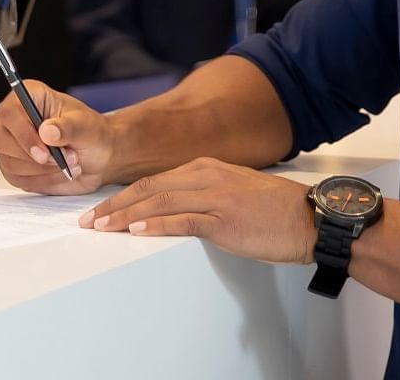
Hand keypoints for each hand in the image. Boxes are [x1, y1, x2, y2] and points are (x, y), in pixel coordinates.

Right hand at [0, 80, 111, 194]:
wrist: (99, 156)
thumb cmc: (91, 133)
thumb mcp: (86, 126)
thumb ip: (68, 126)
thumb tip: (47, 131)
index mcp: (29, 97)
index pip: (10, 112)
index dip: (23, 133)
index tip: (44, 150)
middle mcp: (14, 120)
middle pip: (1, 139)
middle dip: (32, 157)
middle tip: (60, 160)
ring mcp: (11, 144)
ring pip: (9, 163)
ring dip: (42, 170)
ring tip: (69, 163)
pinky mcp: (15, 167)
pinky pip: (17, 179)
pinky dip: (42, 180)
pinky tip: (60, 172)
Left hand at [79, 157, 314, 264]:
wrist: (310, 218)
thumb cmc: (275, 212)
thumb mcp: (233, 193)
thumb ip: (204, 196)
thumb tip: (175, 212)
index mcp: (206, 168)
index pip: (153, 180)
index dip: (123, 196)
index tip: (101, 210)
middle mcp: (205, 176)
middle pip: (148, 188)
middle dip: (114, 205)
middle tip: (89, 221)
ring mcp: (214, 196)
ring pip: (159, 202)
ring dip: (126, 217)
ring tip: (102, 228)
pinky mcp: (224, 219)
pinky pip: (183, 220)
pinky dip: (156, 225)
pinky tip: (137, 232)